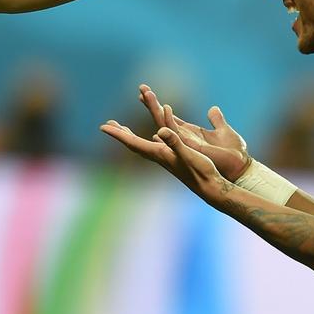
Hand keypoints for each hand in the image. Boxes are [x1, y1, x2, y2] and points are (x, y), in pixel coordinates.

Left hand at [101, 108, 227, 201]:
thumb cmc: (201, 172)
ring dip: (131, 136)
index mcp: (159, 154)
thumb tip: (159, 130)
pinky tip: (153, 137)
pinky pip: (155, 146)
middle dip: (120, 134)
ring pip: (143, 145)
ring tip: (123, 128)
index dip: (118, 134)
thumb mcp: (188, 154)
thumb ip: (174, 142)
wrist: (210, 187)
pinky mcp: (173, 159)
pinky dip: (149, 139)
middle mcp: (159, 156)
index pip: (133, 143)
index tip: (103, 127)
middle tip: (107, 125)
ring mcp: (165, 159)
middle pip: (133, 144)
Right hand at [136, 84, 251, 181]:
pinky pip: (175, 132)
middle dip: (150, 104)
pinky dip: (169, 120)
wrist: (240, 167)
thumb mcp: (224, 130)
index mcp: (189, 134)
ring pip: (163, 123)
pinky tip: (166, 107)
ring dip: (154, 107)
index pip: (167, 118)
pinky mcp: (189, 148)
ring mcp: (184, 143)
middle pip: (161, 119)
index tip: (144, 93)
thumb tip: (213, 109)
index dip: (156, 106)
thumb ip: (216, 120)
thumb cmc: (232, 152)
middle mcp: (183, 138)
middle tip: (140, 87)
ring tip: (145, 92)